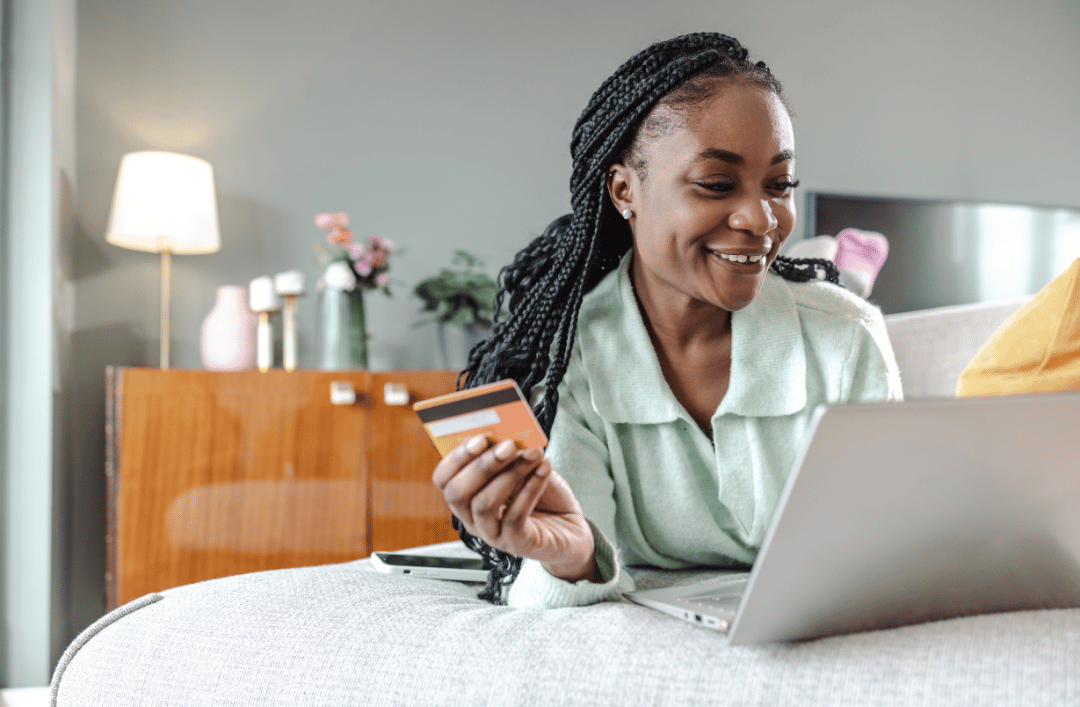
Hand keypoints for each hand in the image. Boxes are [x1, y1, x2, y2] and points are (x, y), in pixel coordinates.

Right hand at [432, 435, 600, 582]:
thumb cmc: (543, 494)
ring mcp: (492, 534)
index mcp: (468, 495)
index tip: (479, 437)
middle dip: (481, 466)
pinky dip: (530, 489)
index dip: (456, 457)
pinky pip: (514, 517)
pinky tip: (544, 470)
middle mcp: (473, 518)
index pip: (443, 479)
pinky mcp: (516, 544)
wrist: (569, 524)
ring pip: (484, 505)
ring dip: (509, 474)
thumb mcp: (524, 467)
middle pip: (457, 493)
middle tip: (507, 445)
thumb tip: (505, 435)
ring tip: (532, 455)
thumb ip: (510, 454)